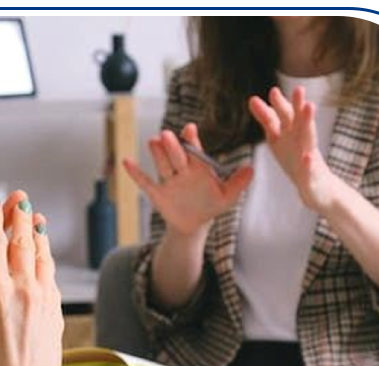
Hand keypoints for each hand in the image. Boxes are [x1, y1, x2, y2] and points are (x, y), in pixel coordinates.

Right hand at [0, 193, 63, 365]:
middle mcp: (23, 290)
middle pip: (23, 243)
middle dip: (20, 218)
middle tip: (20, 199)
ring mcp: (44, 300)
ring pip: (42, 257)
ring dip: (37, 235)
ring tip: (35, 219)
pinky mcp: (55, 311)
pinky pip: (51, 276)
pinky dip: (47, 259)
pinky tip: (44, 255)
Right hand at [123, 124, 253, 237]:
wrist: (194, 223)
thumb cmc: (211, 205)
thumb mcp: (227, 196)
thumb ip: (238, 183)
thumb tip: (252, 169)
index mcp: (198, 167)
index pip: (194, 151)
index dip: (191, 140)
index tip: (189, 129)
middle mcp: (182, 170)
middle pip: (176, 156)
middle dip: (173, 146)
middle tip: (168, 135)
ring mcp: (168, 181)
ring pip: (162, 165)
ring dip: (157, 154)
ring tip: (153, 141)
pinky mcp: (157, 193)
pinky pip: (145, 182)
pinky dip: (135, 173)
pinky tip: (126, 162)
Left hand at [249, 86, 338, 213]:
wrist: (318, 189)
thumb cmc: (298, 160)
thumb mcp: (280, 139)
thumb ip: (268, 120)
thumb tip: (252, 99)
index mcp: (291, 134)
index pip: (283, 117)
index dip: (277, 106)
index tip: (271, 92)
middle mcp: (302, 141)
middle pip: (299, 122)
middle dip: (298, 106)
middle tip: (298, 89)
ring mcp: (309, 158)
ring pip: (309, 138)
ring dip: (309, 124)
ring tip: (310, 107)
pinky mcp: (312, 176)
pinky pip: (310, 170)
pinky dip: (309, 164)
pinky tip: (307, 158)